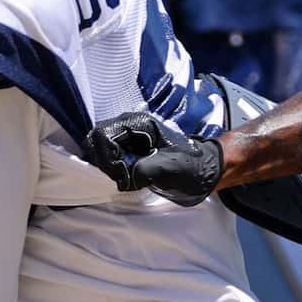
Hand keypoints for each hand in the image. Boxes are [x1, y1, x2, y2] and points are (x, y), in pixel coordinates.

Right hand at [82, 109, 222, 202]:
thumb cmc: (191, 166)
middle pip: (97, 138)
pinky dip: (111, 168)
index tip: (121, 175)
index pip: (103, 134)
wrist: (204, 170)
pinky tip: (125, 177)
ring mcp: (128, 136)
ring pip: (100, 147)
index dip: (106, 157)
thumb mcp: (170, 169)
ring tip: (124, 178)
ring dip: (106, 165)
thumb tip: (125, 178)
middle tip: (120, 177)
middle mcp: (130, 126)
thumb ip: (144, 170)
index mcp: (139, 124)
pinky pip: (108, 155)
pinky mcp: (128, 149)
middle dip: (104, 160)